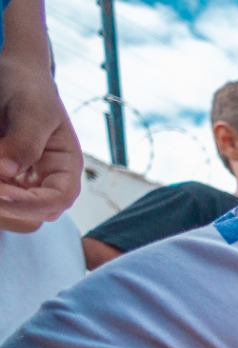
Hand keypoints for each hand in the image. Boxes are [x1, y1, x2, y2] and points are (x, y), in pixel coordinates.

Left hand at [0, 57, 82, 226]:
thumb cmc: (28, 88)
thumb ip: (24, 141)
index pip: (59, 199)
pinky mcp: (6, 180)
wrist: (12, 76)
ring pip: (14, 211)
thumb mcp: (31, 109)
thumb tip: (8, 171)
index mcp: (66, 166)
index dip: (30, 203)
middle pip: (37, 214)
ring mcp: (26, 182)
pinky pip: (0, 197)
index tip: (0, 191)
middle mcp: (49, 180)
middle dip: (9, 206)